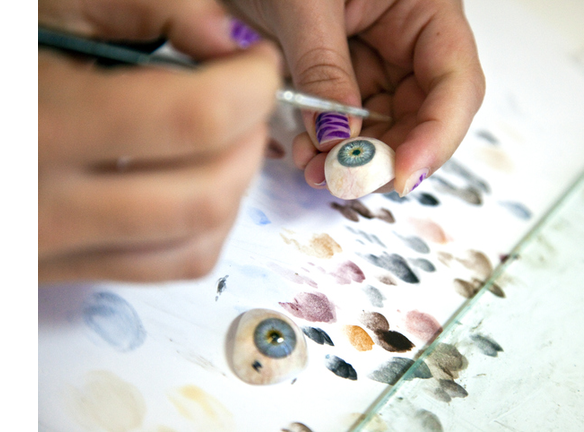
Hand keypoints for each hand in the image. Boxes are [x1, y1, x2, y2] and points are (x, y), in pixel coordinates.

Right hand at [38, 0, 280, 281]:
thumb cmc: (1, 58)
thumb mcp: (56, 8)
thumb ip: (153, 7)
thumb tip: (233, 44)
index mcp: (40, 126)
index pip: (192, 119)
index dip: (250, 84)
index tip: (256, 59)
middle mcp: (46, 206)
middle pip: (206, 191)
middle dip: (251, 134)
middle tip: (246, 93)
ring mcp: (57, 250)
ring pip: (200, 239)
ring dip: (236, 181)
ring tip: (225, 131)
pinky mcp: (71, 269)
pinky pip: (175, 263)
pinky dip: (211, 220)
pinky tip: (198, 175)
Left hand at [224, 0, 484, 195]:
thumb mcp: (303, 2)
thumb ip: (323, 67)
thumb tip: (337, 136)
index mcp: (426, 8)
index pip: (455, 82)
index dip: (437, 135)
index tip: (401, 173)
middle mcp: (411, 41)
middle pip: (424, 115)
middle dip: (389, 155)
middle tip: (349, 181)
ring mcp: (380, 61)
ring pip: (386, 128)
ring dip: (355, 159)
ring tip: (318, 171)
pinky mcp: (348, 77)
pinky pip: (350, 123)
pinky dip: (331, 145)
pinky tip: (309, 154)